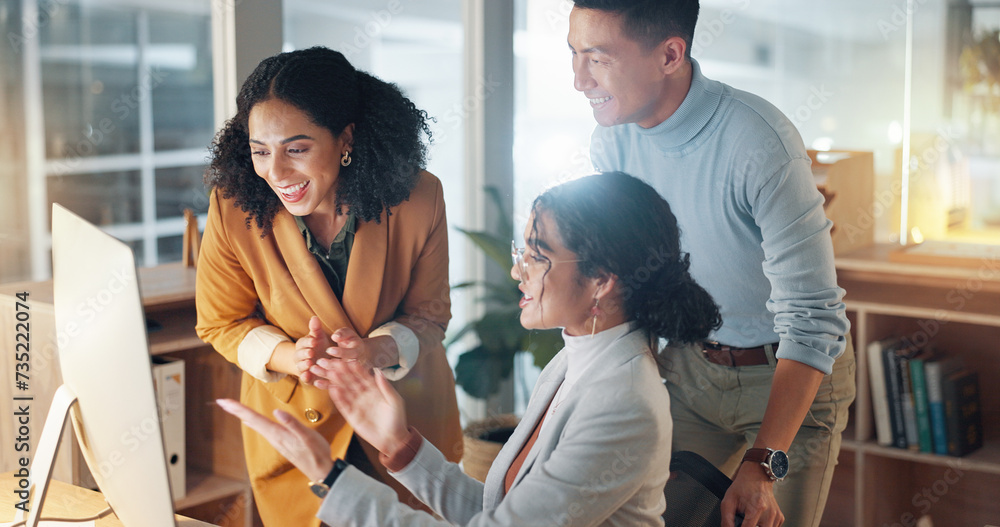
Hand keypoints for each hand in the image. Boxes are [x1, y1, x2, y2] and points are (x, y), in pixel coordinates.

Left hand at [215, 398, 332, 481]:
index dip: (239, 409)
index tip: (224, 401)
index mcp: (278, 434)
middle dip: (236, 410)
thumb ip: (292, 424)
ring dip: (243, 415)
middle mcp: (273, 437)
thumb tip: (277, 411)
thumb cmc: (316, 453)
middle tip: (222, 401)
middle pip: (251, 421)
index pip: (254, 418)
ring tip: (233, 407)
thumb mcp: (307, 437)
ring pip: (255, 424)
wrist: (321, 471)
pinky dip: (253, 421)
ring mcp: (276, 440)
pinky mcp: (281, 441)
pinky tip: (250, 421)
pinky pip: (262, 428)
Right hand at [295, 316, 334, 384]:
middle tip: (311, 352)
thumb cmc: (319, 347)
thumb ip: (316, 329)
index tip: (314, 341)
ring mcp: (302, 368)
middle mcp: (300, 357)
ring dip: (304, 365)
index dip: (308, 342)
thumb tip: (314, 317)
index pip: (303, 342)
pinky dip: (305, 377)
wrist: (319, 362)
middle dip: (304, 353)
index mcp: (303, 345)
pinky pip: (304, 379)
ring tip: (309, 363)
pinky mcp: (307, 378)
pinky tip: (308, 376)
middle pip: (299, 355)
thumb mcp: (319, 337)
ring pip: (300, 367)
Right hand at [310, 358, 408, 456]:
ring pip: (345, 391)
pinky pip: (343, 404)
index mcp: (374, 389)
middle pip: (350, 381)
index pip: (363, 376)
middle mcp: (364, 395)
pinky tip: (331, 389)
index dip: (355, 368)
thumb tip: (378, 370)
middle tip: (331, 362)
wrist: (392, 439)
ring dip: (336, 382)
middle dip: (341, 372)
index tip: (347, 359)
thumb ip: (386, 387)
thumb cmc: (397, 419)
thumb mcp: (395, 401)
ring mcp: (357, 404)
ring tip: (328, 373)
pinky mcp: (351, 415)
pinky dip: (337, 397)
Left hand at [720, 462, 783, 526]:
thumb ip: (726, 519)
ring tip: (749, 520)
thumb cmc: (742, 487)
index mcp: (757, 508)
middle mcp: (769, 513)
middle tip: (743, 522)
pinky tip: (757, 519)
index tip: (736, 526)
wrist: (756, 475)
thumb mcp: (728, 501)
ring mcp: (776, 516)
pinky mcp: (779, 518)